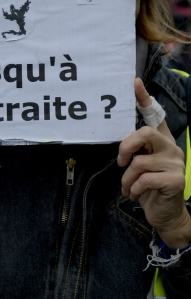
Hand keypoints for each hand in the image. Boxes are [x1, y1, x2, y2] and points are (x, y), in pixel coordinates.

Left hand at [118, 78, 190, 248]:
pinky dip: (134, 189)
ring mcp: (176, 163)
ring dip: (127, 179)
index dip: (144, 98)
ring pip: (139, 162)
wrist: (166, 216)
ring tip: (128, 188)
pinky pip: (145, 179)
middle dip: (126, 147)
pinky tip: (135, 195)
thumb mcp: (140, 166)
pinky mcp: (177, 180)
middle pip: (145, 133)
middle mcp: (171, 148)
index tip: (134, 83)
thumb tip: (121, 146)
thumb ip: (136, 152)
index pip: (155, 115)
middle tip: (121, 162)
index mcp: (162, 141)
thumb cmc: (149, 188)